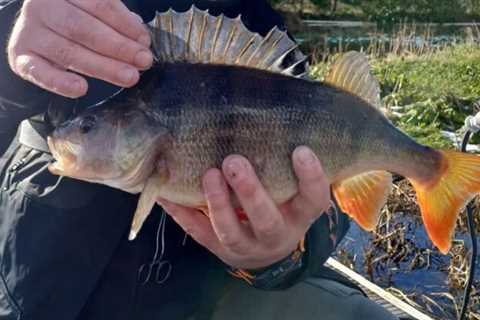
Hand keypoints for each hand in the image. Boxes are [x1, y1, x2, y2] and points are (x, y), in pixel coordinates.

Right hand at [7, 0, 152, 97]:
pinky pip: (39, 71)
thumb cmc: (76, 20)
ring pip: (68, 51)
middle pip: (83, 28)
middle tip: (143, 61)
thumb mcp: (95, 14)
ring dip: (103, 66)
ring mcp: (29, 31)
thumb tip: (140, 37)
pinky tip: (81, 89)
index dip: (125, 24)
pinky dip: (59, 82)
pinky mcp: (20, 56)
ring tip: (130, 77)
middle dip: (119, 47)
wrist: (38, 31)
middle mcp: (43, 7)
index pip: (99, 4)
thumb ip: (116, 22)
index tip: (145, 42)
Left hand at [157, 146, 330, 269]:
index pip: (313, 199)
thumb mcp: (291, 188)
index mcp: (299, 215)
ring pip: (231, 232)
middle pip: (267, 219)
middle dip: (250, 192)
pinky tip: (168, 192)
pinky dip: (182, 212)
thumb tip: (271, 102)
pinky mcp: (219, 249)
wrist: (264, 248)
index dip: (310, 177)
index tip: (301, 150)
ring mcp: (246, 245)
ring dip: (218, 203)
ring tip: (208, 174)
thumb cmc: (279, 203)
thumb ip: (283, 160)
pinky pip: (198, 233)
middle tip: (234, 161)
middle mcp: (276, 234)